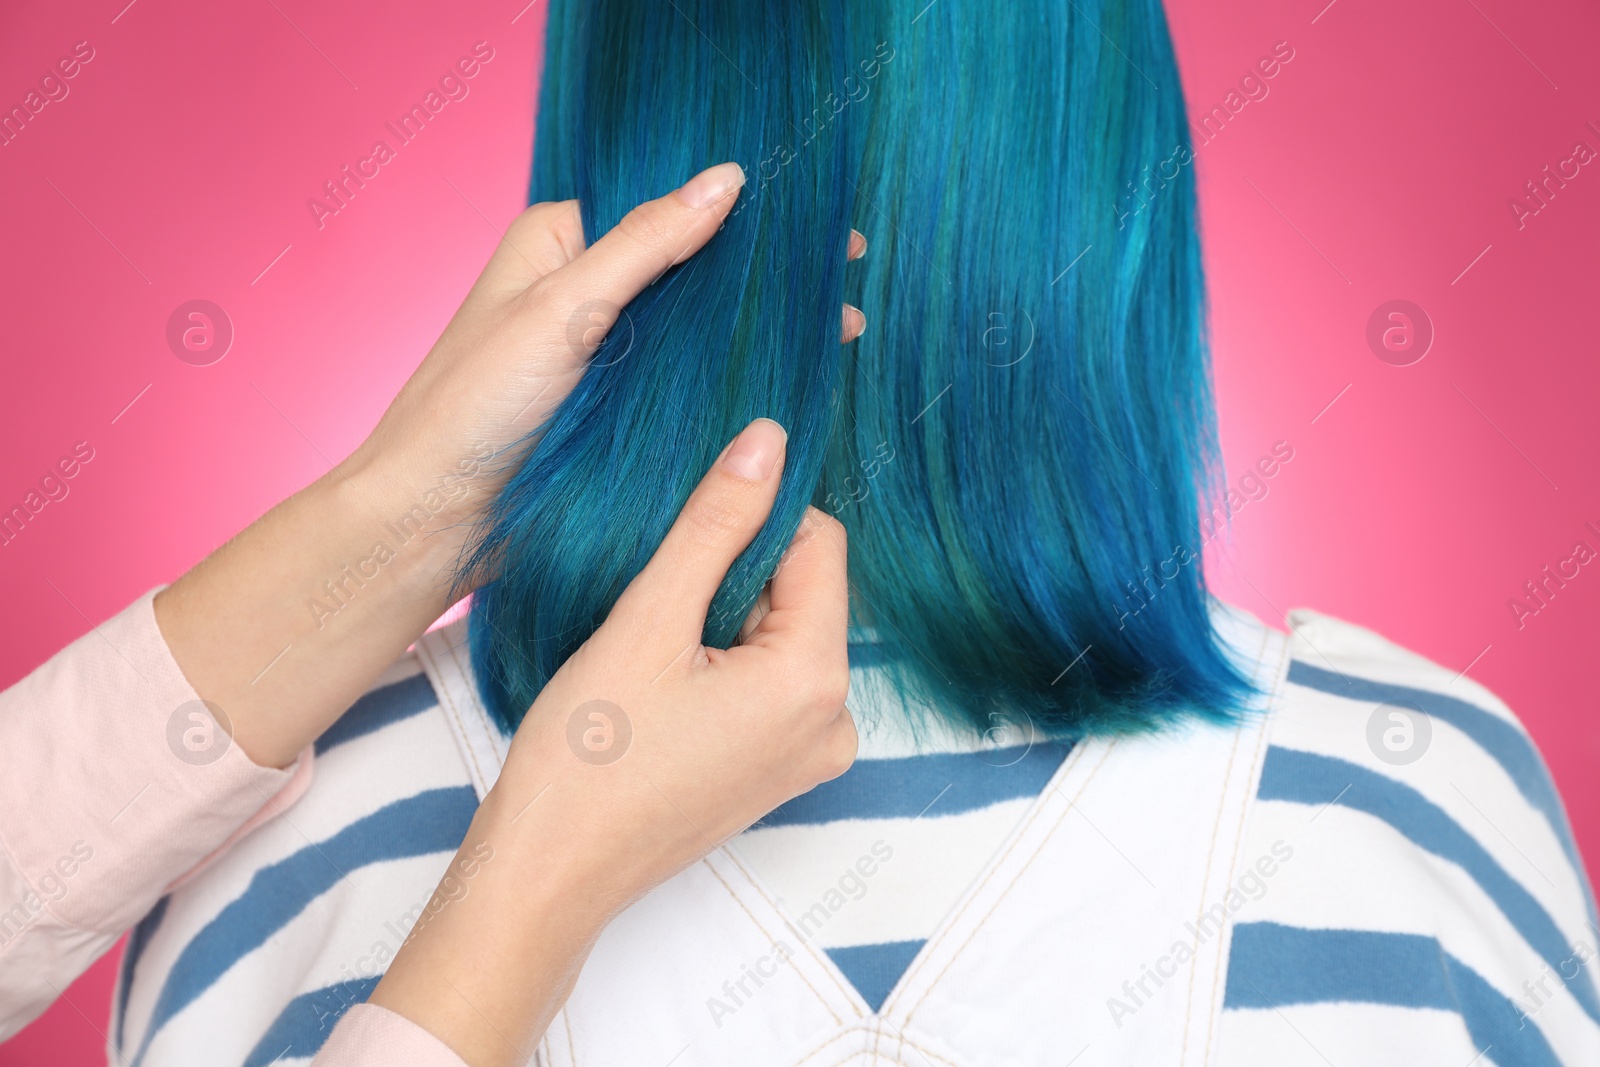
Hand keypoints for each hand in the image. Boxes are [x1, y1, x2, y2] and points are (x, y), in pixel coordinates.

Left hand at [155, 162, 862, 769]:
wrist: (434, 523)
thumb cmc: (471, 408)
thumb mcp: (563, 311)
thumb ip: (647, 245)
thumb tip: (726, 180)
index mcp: (560, 242)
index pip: (665, 205)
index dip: (743, 207)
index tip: (818, 219)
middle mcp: (583, 289)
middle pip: (692, 264)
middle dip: (767, 269)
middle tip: (849, 271)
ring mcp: (605, 353)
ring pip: (697, 323)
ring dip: (762, 323)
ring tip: (841, 325)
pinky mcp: (618, 410)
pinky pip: (687, 379)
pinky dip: (736, 372)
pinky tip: (791, 373)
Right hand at [368, 418, 855, 1065]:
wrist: (547, 875)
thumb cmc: (586, 759)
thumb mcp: (648, 620)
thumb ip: (715, 522)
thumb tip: (769, 440)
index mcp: (817, 681)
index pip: (820, 544)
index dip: (753, 520)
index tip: (685, 535)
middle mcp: (835, 722)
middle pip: (804, 590)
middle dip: (735, 575)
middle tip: (657, 608)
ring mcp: (809, 753)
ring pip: (781, 632)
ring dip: (723, 617)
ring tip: (653, 654)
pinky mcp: (778, 769)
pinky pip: (769, 680)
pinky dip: (722, 660)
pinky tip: (663, 684)